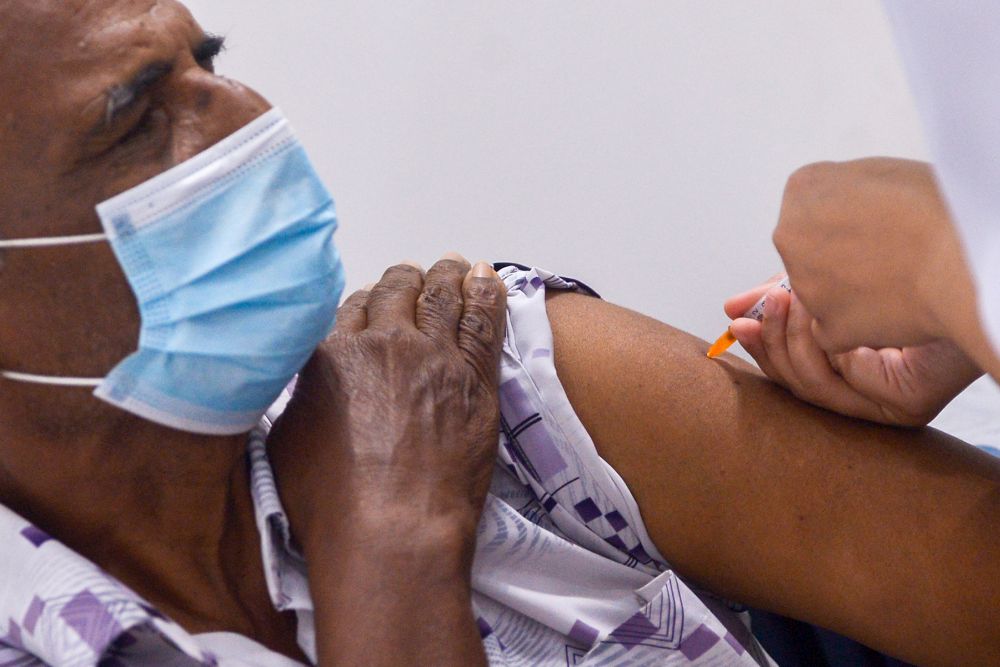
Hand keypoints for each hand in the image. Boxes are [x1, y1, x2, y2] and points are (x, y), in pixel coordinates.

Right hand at [268, 254, 506, 555]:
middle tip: (417, 278)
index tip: (376, 305)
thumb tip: (308, 389)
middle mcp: (381, 344)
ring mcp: (432, 356)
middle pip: (397, 292)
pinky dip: (486, 292)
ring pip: (442, 296)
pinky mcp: (474, 377)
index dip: (367, 302)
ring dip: (448, 276)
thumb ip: (301, 400)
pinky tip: (489, 278)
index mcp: (331, 355)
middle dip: (407, 281)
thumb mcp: (286, 445)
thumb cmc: (332, 506)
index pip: (352, 308)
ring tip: (455, 266)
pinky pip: (483, 319)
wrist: (392, 531)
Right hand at [726, 279, 981, 425]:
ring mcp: (888, 407)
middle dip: (769, 345)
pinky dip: (833, 346)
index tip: (735, 318)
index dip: (759, 347)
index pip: (789, 371)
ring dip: (794, 341)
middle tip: (758, 309)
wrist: (970, 270)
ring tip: (793, 299)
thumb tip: (733, 309)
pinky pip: (849, 380)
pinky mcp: (907, 406)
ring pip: (813, 387)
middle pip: (794, 385)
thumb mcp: (832, 289)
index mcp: (850, 371)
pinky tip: (833, 312)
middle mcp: (867, 397)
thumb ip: (785, 301)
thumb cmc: (909, 277)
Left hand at [772, 158, 978, 353]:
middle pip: (808, 250)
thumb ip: (843, 186)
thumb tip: (834, 200)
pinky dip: (857, 325)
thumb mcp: (883, 171)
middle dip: (839, 253)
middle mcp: (790, 236)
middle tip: (886, 253)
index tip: (876, 220)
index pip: (810, 207)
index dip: (847, 216)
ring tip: (896, 279)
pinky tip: (891, 308)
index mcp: (803, 189)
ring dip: (849, 288)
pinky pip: (833, 329)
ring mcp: (805, 285)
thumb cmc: (936, 209)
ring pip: (820, 290)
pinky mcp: (826, 327)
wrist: (962, 261)